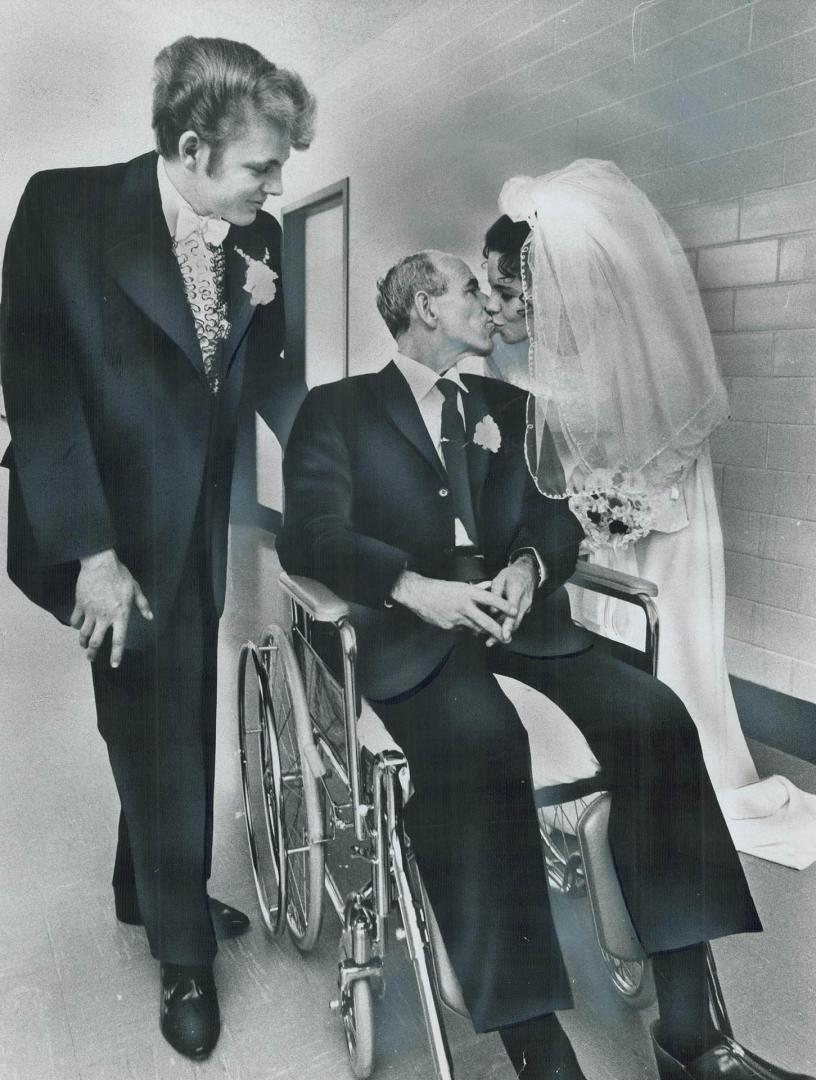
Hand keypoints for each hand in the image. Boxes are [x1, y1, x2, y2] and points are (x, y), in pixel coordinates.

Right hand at [70, 549, 152, 666]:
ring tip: (84, 646)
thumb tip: (150, 617)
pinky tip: (76, 626)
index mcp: (120, 615)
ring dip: (83, 642)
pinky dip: (75, 624)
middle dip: (92, 653)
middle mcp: (105, 617)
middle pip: (96, 642)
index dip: (116, 654)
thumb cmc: (120, 575)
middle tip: (91, 659)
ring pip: (84, 633)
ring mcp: (91, 612)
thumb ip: (142, 604)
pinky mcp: (80, 605)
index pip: (119, 640)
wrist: (100, 564)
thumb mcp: (135, 589)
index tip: (114, 665)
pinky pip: (75, 619)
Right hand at [390, 570, 517, 641]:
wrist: (419, 595)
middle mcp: (464, 606)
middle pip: (484, 621)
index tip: (514, 611)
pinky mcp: (448, 627)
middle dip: (497, 631)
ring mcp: (456, 618)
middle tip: (508, 638)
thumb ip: (476, 588)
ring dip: (482, 631)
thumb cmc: (440, 588)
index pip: (490, 599)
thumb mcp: (460, 585)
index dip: (503, 605)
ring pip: (474, 628)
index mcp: (467, 593)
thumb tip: (490, 585)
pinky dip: (465, 628)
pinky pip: (462, 630)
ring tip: (491, 635)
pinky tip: (463, 625)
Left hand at [486, 556, 537, 645]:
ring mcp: (526, 607)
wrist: (528, 571)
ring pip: (515, 623)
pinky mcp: (524, 610)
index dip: (508, 624)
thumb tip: (492, 611)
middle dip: (503, 634)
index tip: (504, 634)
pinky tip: (496, 631)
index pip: (513, 611)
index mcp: (517, 591)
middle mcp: (524, 602)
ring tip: (490, 640)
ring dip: (503, 632)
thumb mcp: (499, 578)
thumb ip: (495, 594)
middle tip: (490, 642)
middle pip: (515, 622)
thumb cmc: (512, 574)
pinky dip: (506, 626)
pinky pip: (515, 620)